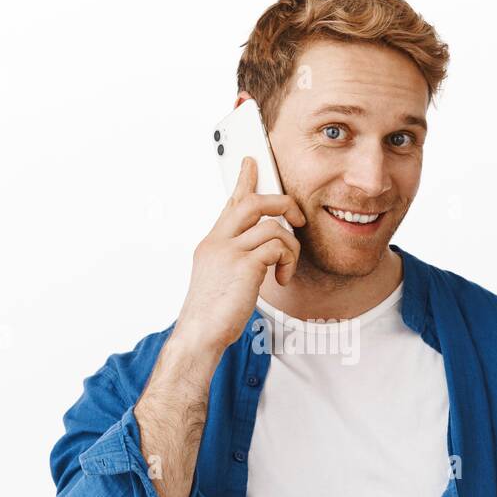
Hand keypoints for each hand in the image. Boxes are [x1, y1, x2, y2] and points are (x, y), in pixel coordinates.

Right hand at [173, 156, 305, 354]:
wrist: (199, 334)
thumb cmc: (211, 313)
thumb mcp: (219, 278)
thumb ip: (234, 259)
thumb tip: (260, 254)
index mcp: (212, 243)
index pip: (230, 203)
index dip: (244, 180)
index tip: (252, 162)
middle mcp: (218, 242)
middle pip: (253, 202)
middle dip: (282, 204)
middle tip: (297, 218)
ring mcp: (229, 252)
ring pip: (273, 226)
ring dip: (290, 246)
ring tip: (286, 267)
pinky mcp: (244, 265)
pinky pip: (277, 247)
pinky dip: (287, 261)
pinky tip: (281, 279)